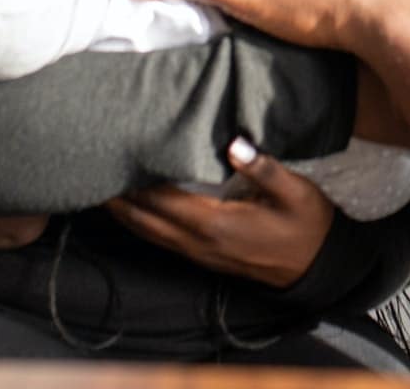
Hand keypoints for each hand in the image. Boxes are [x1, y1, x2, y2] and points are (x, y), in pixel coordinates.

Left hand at [105, 138, 334, 288]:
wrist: (318, 267)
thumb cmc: (308, 225)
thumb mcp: (295, 192)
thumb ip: (264, 168)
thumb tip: (236, 143)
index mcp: (216, 224)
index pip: (162, 199)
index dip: (135, 180)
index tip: (116, 153)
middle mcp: (199, 242)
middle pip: (144, 219)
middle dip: (116, 196)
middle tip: (91, 166)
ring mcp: (199, 253)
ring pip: (147, 232)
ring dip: (122, 211)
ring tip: (98, 184)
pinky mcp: (203, 256)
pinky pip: (160, 238)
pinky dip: (139, 222)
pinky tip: (130, 208)